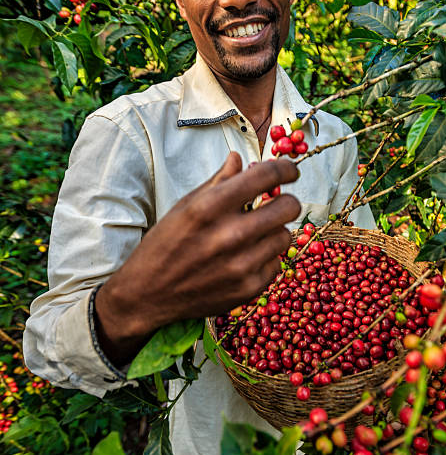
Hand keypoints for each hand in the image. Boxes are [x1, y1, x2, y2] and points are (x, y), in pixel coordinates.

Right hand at [94, 152, 299, 365]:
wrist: (147, 295)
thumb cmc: (165, 244)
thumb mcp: (186, 205)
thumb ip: (218, 181)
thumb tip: (239, 158)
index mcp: (211, 206)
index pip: (266, 176)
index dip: (284, 169)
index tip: (289, 171)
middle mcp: (230, 235)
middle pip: (289, 206)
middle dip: (286, 200)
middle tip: (275, 203)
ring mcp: (242, 265)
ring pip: (285, 235)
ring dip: (274, 230)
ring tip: (254, 233)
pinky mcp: (248, 288)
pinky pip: (276, 263)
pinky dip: (266, 257)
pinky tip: (246, 257)